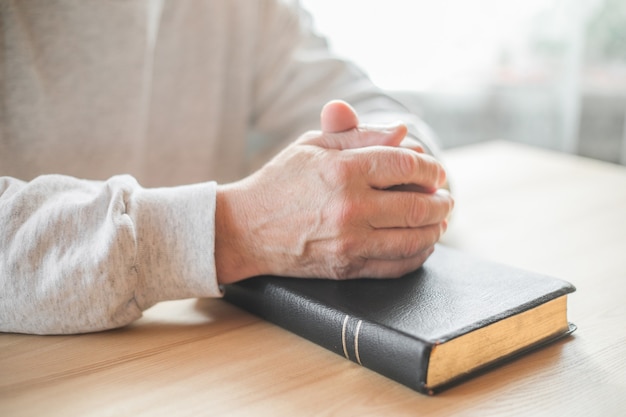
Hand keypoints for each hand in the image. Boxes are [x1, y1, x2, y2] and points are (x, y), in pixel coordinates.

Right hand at [215, 101, 452, 283]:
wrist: (245, 229)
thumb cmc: (280, 181)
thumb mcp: (313, 145)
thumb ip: (359, 134)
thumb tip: (403, 132)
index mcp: (343, 170)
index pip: (407, 166)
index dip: (431, 168)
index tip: (436, 172)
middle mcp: (350, 206)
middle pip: (419, 205)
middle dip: (442, 201)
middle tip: (446, 198)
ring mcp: (350, 242)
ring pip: (415, 238)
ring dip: (437, 228)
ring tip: (440, 220)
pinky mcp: (347, 268)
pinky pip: (399, 266)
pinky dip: (420, 254)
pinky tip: (422, 243)